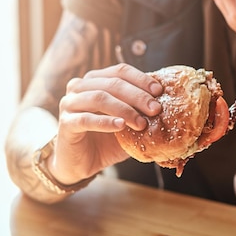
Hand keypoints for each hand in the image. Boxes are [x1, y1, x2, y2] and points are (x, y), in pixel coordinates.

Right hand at [49, 64, 162, 183]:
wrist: (80, 163)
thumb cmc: (105, 140)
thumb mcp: (127, 123)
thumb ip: (141, 112)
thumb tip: (169, 104)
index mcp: (95, 80)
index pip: (120, 71)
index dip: (141, 79)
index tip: (159, 91)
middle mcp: (80, 87)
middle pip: (113, 83)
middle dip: (138, 96)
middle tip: (155, 109)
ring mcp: (69, 103)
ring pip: (99, 98)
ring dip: (124, 109)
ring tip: (141, 123)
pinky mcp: (65, 123)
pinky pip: (86, 119)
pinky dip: (106, 122)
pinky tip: (121, 127)